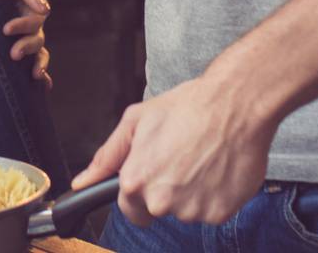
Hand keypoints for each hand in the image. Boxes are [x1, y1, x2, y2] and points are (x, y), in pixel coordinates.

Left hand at [2, 0, 51, 89]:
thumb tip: (46, 10)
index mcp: (24, 6)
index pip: (35, 18)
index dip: (24, 25)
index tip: (5, 30)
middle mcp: (26, 24)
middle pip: (37, 37)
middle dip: (27, 46)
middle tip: (14, 54)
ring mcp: (23, 40)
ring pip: (40, 52)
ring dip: (40, 63)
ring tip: (35, 74)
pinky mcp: (19, 55)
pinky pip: (37, 65)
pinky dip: (44, 76)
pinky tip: (45, 84)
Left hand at [71, 73, 275, 225]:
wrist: (235, 104)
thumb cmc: (187, 107)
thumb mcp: (136, 120)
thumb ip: (107, 156)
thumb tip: (82, 181)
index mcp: (136, 180)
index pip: (130, 209)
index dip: (141, 192)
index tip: (155, 177)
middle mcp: (160, 200)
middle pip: (159, 209)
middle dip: (168, 190)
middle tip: (183, 158)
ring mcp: (191, 210)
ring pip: (187, 211)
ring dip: (194, 192)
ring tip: (203, 158)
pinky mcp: (219, 213)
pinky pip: (212, 211)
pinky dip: (216, 195)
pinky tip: (218, 168)